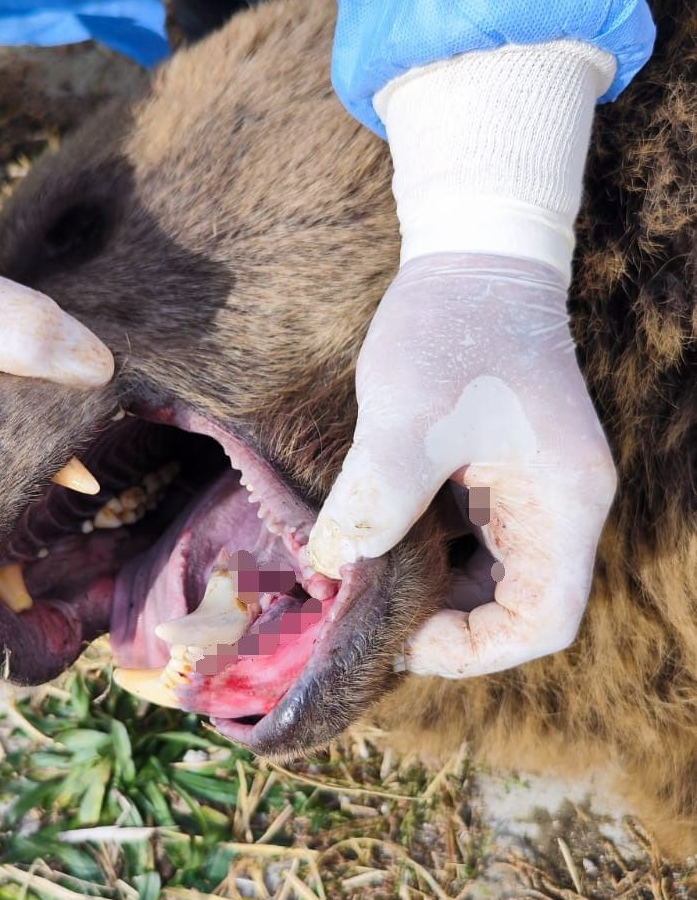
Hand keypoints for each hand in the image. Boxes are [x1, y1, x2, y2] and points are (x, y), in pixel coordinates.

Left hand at [307, 252, 616, 676]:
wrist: (475, 251)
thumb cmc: (453, 328)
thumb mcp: (409, 415)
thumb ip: (378, 495)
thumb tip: (334, 564)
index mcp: (564, 503)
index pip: (544, 620)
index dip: (477, 648)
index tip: (407, 637)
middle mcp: (561, 506)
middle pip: (519, 609)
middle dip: (449, 626)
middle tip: (373, 616)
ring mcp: (534, 490)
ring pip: (494, 580)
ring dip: (436, 594)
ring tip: (368, 586)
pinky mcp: (503, 473)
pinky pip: (475, 542)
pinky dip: (431, 557)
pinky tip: (378, 547)